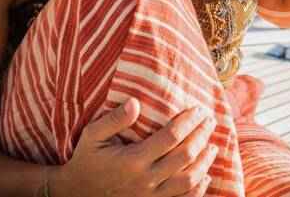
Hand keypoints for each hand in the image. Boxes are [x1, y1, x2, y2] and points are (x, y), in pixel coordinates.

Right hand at [50, 98, 218, 196]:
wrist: (77, 195)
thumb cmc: (87, 161)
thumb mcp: (92, 136)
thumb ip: (113, 119)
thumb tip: (135, 102)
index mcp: (132, 160)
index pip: (171, 137)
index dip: (189, 121)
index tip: (199, 109)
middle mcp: (146, 180)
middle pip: (185, 156)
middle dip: (202, 136)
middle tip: (211, 121)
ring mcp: (151, 196)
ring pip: (189, 180)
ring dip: (205, 162)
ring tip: (212, 146)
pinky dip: (198, 188)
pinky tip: (205, 175)